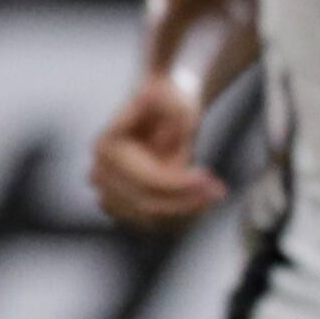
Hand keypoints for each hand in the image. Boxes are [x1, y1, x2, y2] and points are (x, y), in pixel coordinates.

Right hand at [89, 71, 223, 229]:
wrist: (162, 108)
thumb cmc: (170, 98)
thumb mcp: (176, 97)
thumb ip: (173, 109)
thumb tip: (162, 109)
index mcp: (106, 146)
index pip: (146, 179)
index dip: (178, 184)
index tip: (208, 177)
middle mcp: (100, 173)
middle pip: (148, 202)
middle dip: (187, 199)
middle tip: (219, 191)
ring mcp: (107, 193)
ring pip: (152, 217)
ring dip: (187, 209)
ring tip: (215, 192)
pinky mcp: (122, 206)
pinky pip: (153, 221)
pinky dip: (179, 213)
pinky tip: (201, 199)